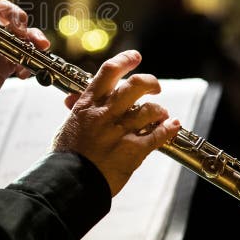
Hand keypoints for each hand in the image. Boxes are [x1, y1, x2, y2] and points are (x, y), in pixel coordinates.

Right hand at [52, 50, 180, 196]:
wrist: (70, 182)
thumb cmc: (66, 156)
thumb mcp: (68, 126)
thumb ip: (75, 110)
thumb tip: (72, 99)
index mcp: (88, 105)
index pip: (109, 71)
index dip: (125, 60)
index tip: (135, 57)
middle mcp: (106, 114)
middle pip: (136, 85)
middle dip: (150, 83)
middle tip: (154, 87)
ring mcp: (120, 132)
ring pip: (150, 109)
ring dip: (159, 110)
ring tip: (161, 114)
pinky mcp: (133, 151)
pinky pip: (158, 135)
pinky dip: (169, 128)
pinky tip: (173, 125)